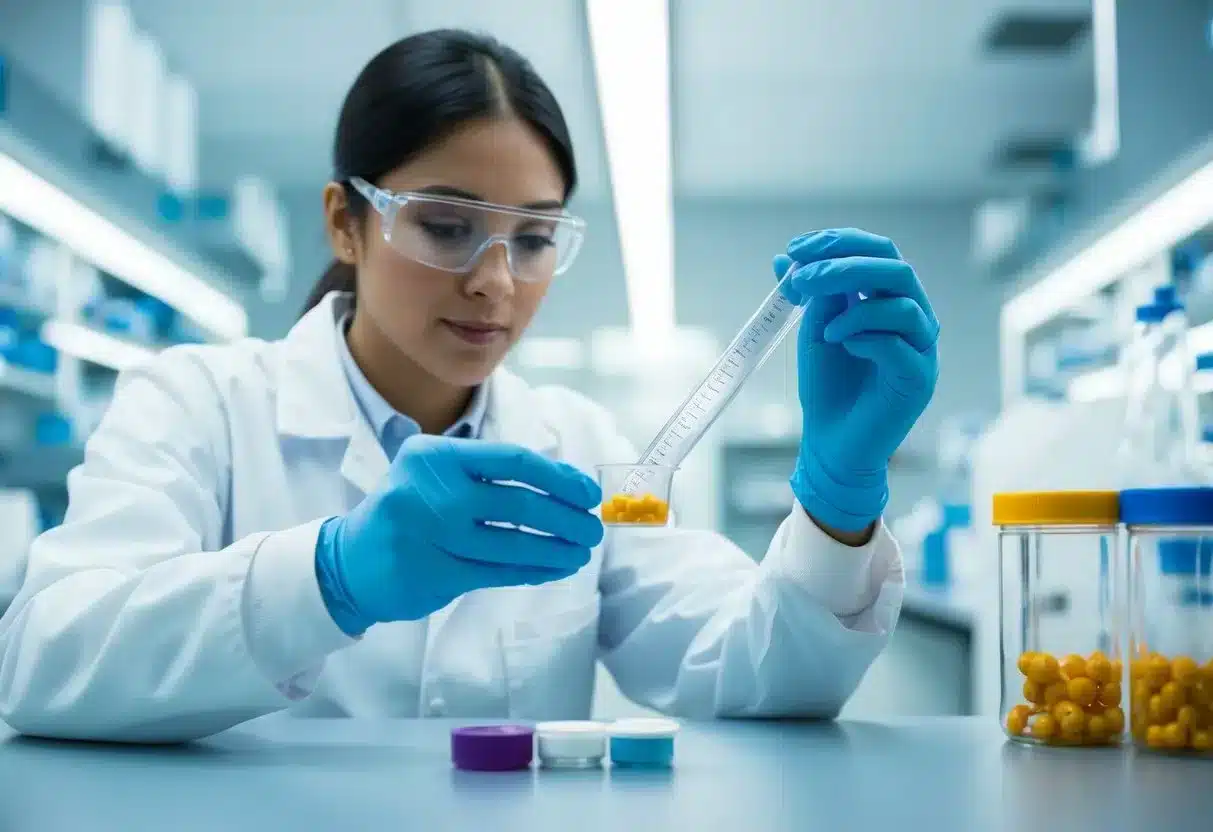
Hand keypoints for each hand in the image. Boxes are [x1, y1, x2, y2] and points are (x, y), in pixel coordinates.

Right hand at [315, 434, 604, 634]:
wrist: (350, 560)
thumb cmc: (409, 509)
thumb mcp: (435, 472)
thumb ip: (487, 473)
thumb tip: (564, 485)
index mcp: (435, 455)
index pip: (514, 460)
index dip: (559, 477)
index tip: (588, 493)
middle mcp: (430, 490)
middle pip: (520, 503)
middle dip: (567, 518)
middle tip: (593, 528)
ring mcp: (430, 535)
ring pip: (513, 542)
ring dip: (557, 549)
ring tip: (580, 551)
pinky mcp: (434, 573)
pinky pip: (499, 572)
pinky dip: (533, 570)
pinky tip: (554, 568)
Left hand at [773, 228, 938, 533]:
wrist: (832, 444)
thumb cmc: (828, 388)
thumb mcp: (814, 331)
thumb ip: (809, 294)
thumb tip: (786, 257)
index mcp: (889, 300)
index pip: (878, 251)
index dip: (839, 242)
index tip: (796, 249)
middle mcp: (914, 318)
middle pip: (895, 268)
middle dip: (844, 265)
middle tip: (803, 279)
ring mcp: (921, 349)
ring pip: (904, 302)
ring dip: (854, 304)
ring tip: (824, 328)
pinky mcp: (920, 379)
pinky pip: (900, 342)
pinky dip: (864, 336)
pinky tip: (841, 346)